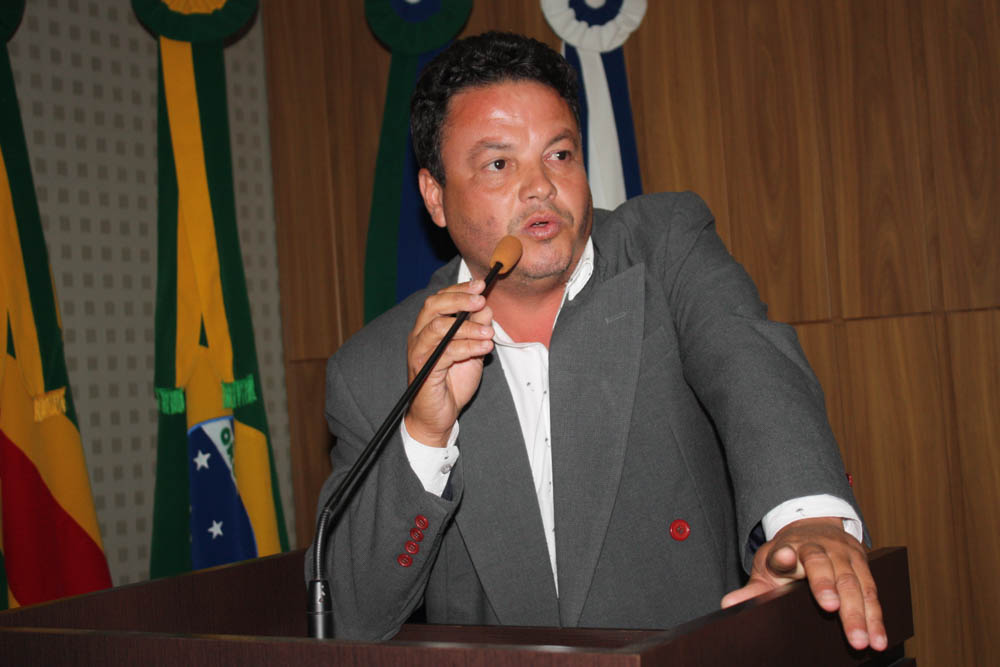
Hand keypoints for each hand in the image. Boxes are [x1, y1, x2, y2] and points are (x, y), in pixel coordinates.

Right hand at [404, 280, 494, 445]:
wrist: (439, 415)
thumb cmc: (452, 382)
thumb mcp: (472, 351)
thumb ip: (477, 329)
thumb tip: (486, 307)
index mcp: (428, 328)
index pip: (440, 299)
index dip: (459, 289)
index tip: (481, 285)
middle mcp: (419, 336)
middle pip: (433, 306)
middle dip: (459, 299)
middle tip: (481, 300)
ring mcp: (420, 352)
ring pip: (440, 328)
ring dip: (468, 327)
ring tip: (490, 332)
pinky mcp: (424, 369)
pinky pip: (446, 352)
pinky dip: (468, 347)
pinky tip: (484, 347)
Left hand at [720, 516, 886, 650]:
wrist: (814, 527)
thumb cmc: (787, 554)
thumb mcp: (767, 566)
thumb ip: (753, 589)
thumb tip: (729, 604)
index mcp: (790, 548)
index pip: (784, 552)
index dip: (783, 556)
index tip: (784, 556)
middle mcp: (819, 548)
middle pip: (824, 568)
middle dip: (829, 589)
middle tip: (833, 612)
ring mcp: (843, 555)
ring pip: (854, 582)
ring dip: (861, 613)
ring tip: (864, 640)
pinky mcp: (863, 563)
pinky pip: (872, 591)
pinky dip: (876, 616)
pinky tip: (879, 637)